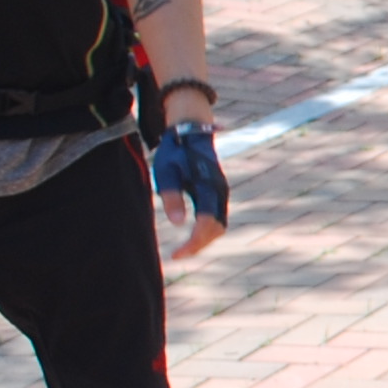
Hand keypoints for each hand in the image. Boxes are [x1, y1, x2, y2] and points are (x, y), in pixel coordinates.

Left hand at [150, 119, 228, 261]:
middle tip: (177, 255)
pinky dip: (207, 230)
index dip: (193, 243)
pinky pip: (217, 218)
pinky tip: (191, 235)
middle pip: (216, 228)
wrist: (191, 132)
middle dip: (199, 245)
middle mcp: (219, 191)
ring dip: (204, 239)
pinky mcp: (218, 193)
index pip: (206, 224)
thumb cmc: (175, 152)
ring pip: (219, 225)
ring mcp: (221, 192)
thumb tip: (178, 224)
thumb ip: (172, 196)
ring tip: (183, 249)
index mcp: (207, 187)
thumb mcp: (166, 172)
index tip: (176, 255)